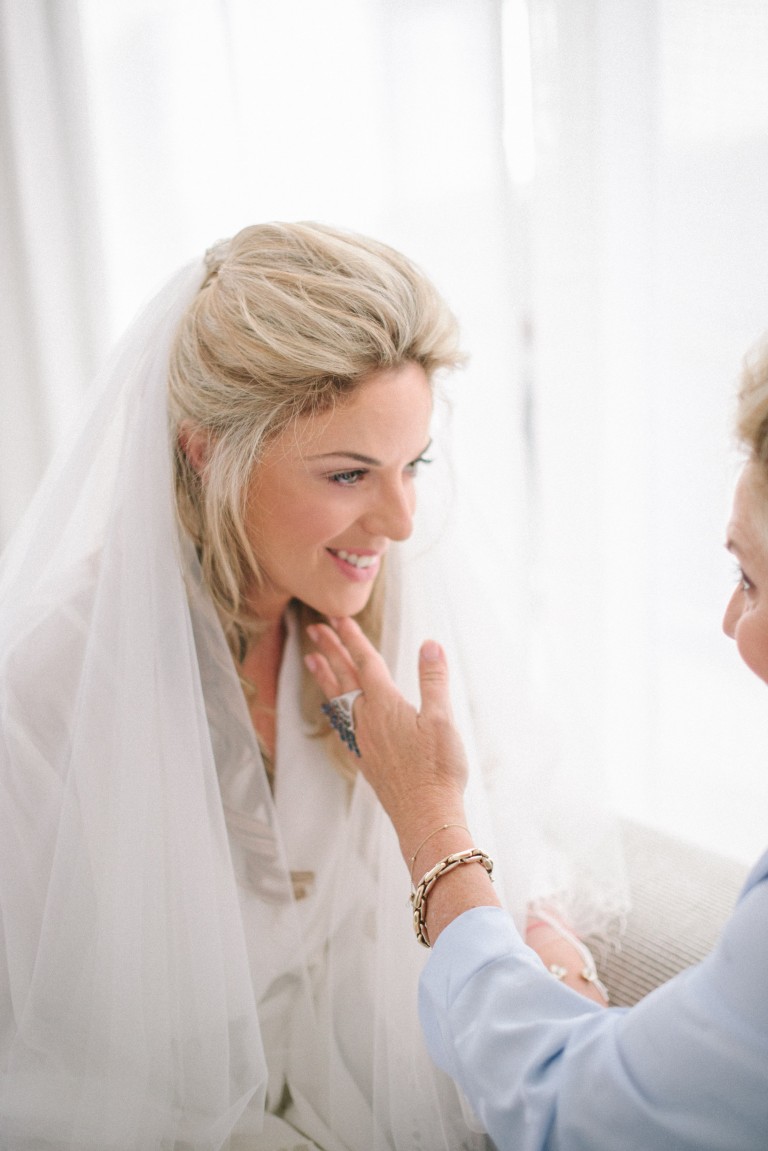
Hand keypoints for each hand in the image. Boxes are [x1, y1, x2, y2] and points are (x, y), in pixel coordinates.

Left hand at [305, 618, 469, 859]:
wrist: (425, 816)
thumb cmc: (438, 769)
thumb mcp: (443, 719)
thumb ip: (434, 679)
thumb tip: (430, 643)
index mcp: (386, 705)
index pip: (366, 662)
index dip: (352, 638)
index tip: (338, 618)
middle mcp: (367, 719)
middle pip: (345, 676)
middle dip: (330, 649)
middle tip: (315, 628)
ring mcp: (362, 739)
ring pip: (338, 699)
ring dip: (325, 676)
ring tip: (311, 659)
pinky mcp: (364, 758)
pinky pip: (341, 723)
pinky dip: (333, 706)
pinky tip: (333, 707)